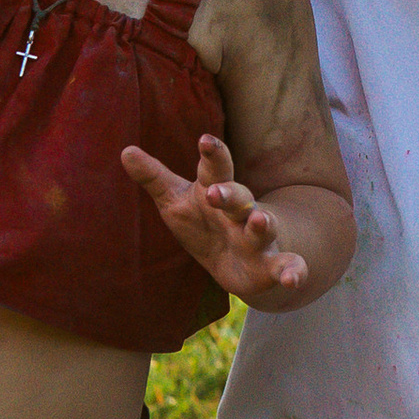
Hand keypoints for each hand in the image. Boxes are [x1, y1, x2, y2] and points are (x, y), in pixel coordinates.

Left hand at [120, 134, 311, 301]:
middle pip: (238, 196)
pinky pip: (286, 266)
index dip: (212, 154)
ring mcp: (257, 237)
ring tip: (260, 220)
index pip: (215, 168)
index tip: (204, 140)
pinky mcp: (269, 265)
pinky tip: (293, 279)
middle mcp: (239, 211)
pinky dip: (293, 271)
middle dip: (230, 194)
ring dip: (263, 223)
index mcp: (216, 191)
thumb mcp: (176, 201)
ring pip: (264, 227)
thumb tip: (125, 151)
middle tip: (215, 192)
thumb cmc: (202, 224)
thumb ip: (154, 178)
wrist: (236, 263)